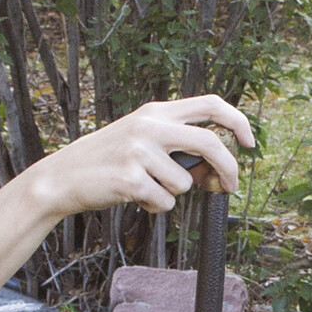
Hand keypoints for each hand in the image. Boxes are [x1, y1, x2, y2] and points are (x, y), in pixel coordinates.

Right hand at [42, 97, 252, 216]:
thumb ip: (175, 145)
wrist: (61, 177)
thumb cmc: (105, 161)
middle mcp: (149, 126)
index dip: (238, 121)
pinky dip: (154, 207)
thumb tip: (215, 171)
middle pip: (210, 142)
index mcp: (155, 112)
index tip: (250, 142)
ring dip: (171, 194)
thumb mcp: (140, 140)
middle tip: (230, 187)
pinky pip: (164, 202)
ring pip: (184, 183)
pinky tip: (132, 197)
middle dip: (228, 168)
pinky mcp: (130, 178)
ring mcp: (139, 151)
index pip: (210, 104)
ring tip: (144, 189)